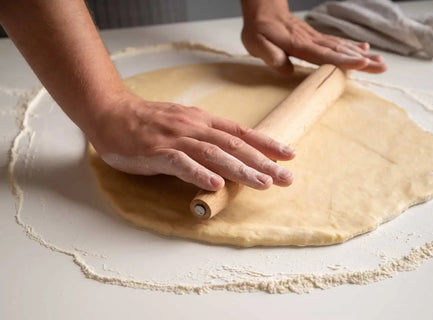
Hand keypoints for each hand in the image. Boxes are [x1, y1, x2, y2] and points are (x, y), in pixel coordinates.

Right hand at [87, 94, 295, 191]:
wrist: (112, 114)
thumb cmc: (150, 122)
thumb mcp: (185, 124)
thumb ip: (207, 138)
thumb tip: (232, 156)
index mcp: (203, 120)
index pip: (241, 132)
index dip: (266, 143)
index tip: (289, 155)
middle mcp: (194, 127)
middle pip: (234, 144)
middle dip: (263, 162)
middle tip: (287, 178)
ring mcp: (175, 139)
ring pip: (214, 154)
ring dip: (240, 169)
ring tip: (263, 183)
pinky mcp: (156, 151)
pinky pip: (180, 163)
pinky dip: (199, 173)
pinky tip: (215, 184)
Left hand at [241, 1, 386, 73]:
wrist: (263, 10)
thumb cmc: (259, 29)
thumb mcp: (256, 44)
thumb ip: (272, 56)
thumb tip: (287, 70)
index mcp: (298, 44)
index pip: (324, 54)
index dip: (343, 60)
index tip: (361, 63)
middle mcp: (311, 41)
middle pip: (340, 51)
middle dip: (362, 60)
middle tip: (382, 67)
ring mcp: (315, 38)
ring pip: (342, 47)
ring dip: (362, 55)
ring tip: (381, 62)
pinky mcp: (316, 38)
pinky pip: (337, 43)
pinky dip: (352, 47)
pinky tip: (364, 50)